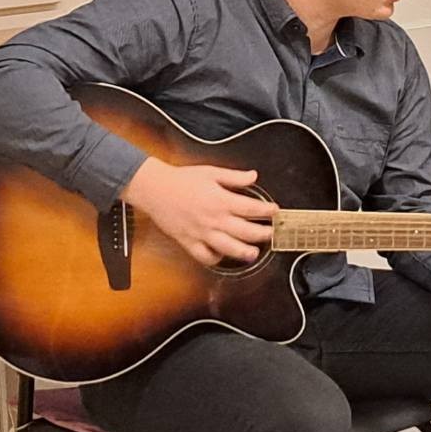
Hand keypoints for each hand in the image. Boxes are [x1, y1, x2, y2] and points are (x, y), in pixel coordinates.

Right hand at [121, 157, 276, 265]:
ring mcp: (202, 233)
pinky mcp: (189, 242)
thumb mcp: (211, 172)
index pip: (251, 208)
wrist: (155, 189)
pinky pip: (205, 256)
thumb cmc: (182, 179)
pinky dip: (215, 259)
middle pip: (246, 231)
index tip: (275, 211)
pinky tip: (222, 256)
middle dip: (263, 234)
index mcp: (221, 200)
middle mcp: (214, 219)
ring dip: (244, 252)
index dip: (267, 211)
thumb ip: (234, 177)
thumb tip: (254, 176)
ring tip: (254, 253)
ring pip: (228, 248)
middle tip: (272, 233)